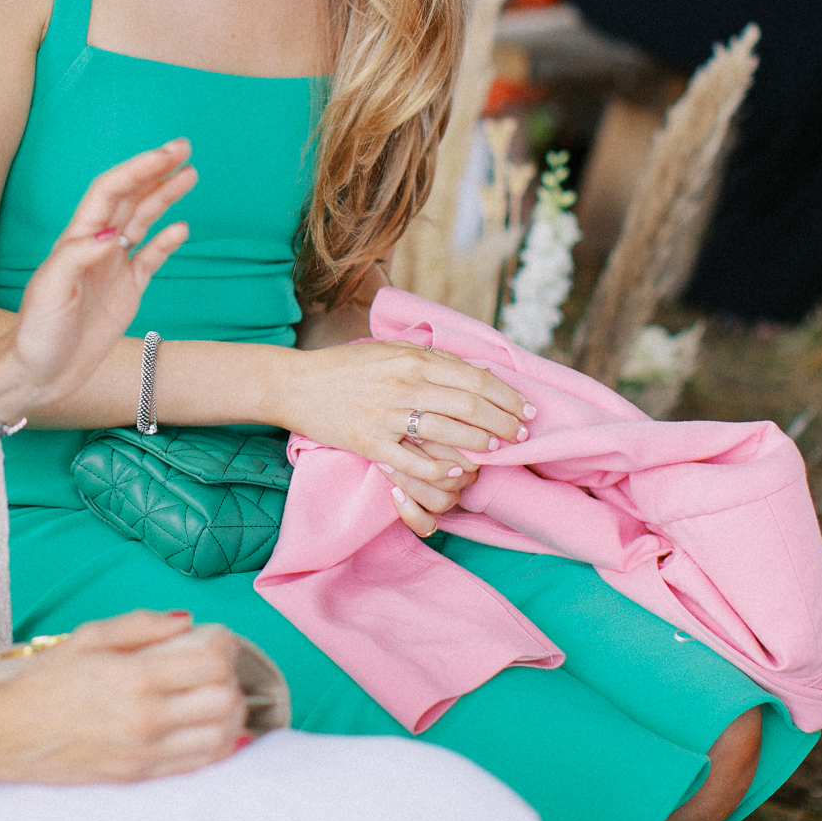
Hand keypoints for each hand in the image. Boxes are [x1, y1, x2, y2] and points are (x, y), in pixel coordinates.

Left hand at [0, 140, 193, 414]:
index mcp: (76, 240)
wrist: (37, 373)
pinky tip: (182, 228)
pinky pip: (150, 259)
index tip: (166, 156)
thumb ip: (77, 257)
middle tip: (185, 149)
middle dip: (155, 171)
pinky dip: (166, 242)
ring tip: (190, 175)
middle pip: (130, 198)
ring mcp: (112, 269)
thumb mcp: (50, 292)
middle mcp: (96, 247)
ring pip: (143, 221)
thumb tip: (113, 234)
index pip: (110, 192)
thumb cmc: (35, 332)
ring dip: (164, 197)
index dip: (137, 170)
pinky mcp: (125, 292)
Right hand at [0, 611, 247, 783]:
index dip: (226, 645)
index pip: (212, 664)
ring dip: (231, 714)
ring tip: (218, 697)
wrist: (10, 734)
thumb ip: (141, 624)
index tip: (219, 638)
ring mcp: (146, 752)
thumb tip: (186, 620)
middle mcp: (146, 718)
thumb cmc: (46, 682)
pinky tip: (208, 726)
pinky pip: (198, 763)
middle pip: (225, 702)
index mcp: (134, 678)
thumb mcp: (88, 636)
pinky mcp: (140, 775)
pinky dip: (217, 743)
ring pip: (220, 737)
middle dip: (232, 679)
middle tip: (218, 667)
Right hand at [281, 341, 531, 529]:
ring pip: (449, 432)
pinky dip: (441, 469)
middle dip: (505, 422)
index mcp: (412, 358)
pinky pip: (414, 461)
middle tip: (521, 434)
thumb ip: (428, 357)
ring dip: (481, 444)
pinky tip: (457, 472)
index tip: (527, 409)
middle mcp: (404, 384)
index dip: (508, 396)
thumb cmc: (344, 366)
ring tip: (497, 450)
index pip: (475, 378)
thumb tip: (470, 368)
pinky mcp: (370, 442)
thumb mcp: (388, 348)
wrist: (295, 385)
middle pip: (471, 405)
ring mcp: (387, 415)